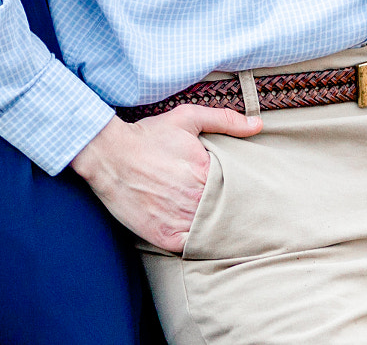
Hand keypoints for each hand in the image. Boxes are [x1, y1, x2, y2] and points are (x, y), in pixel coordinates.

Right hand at [68, 108, 261, 252]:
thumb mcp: (186, 118)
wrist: (108, 155)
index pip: (238, 189)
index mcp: (208, 173)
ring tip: (213, 220)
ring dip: (215, 228)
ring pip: (212, 232)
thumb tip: (257, 124)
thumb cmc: (148, 136)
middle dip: (229, 210)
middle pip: (226, 212)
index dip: (239, 191)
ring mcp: (181, 221)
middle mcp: (197, 199)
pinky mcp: (165, 237)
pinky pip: (192, 247)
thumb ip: (224, 120)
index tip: (237, 190)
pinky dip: (197, 243)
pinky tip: (196, 233)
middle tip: (230, 209)